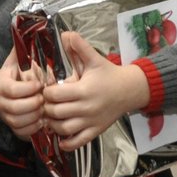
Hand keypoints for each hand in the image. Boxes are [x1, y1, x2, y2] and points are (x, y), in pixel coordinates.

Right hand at [0, 50, 44, 138]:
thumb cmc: (9, 75)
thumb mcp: (12, 61)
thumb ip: (21, 51)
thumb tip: (30, 33)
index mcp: (1, 85)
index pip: (12, 90)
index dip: (27, 89)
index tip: (39, 84)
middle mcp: (1, 103)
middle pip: (16, 108)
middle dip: (34, 104)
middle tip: (45, 97)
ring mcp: (5, 116)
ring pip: (19, 121)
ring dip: (35, 117)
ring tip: (45, 109)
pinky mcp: (11, 127)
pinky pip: (22, 132)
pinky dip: (33, 128)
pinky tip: (42, 120)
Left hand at [41, 32, 148, 149]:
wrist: (131, 90)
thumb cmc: (110, 74)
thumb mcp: (95, 59)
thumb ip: (79, 47)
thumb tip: (65, 34)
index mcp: (84, 90)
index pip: (55, 95)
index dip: (46, 92)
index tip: (45, 89)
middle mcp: (86, 108)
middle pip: (56, 113)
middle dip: (46, 108)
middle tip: (45, 103)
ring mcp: (91, 122)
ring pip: (64, 129)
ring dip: (53, 125)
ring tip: (51, 116)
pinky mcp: (95, 131)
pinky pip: (78, 142)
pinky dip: (67, 143)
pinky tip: (60, 137)